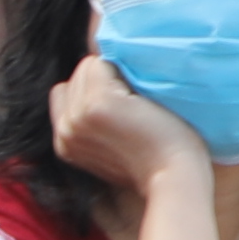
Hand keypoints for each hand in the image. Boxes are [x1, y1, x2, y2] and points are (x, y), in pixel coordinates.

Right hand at [47, 52, 204, 200]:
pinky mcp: (98, 104)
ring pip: (88, 66)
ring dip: (115, 74)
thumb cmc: (157, 162)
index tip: (123, 108)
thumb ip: (95, 123)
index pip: (64, 92)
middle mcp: (65, 129)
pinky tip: (142, 99)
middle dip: (105, 81)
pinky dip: (124, 69)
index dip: (93, 91)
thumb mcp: (112, 146)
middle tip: (135, 109)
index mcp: (65, 142)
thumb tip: (96, 75)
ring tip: (139, 106)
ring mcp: (79, 116)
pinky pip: (102, 62)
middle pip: (75, 76)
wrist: (174, 177)